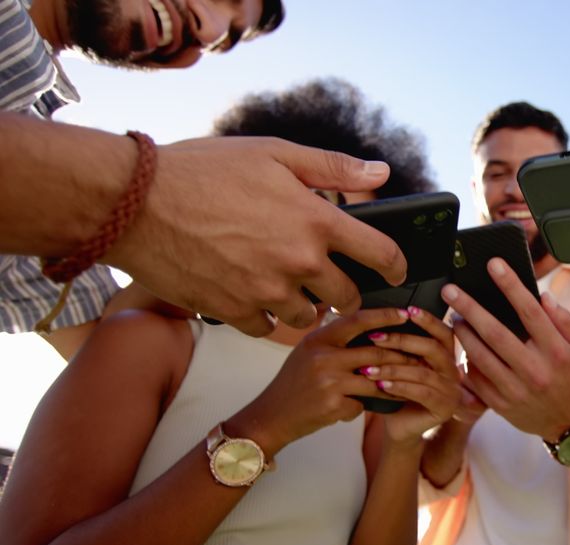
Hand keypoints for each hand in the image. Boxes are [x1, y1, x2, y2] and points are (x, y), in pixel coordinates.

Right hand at [103, 136, 407, 335]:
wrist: (134, 202)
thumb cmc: (203, 169)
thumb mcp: (274, 153)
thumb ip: (333, 168)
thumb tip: (381, 172)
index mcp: (317, 221)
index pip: (381, 254)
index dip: (396, 266)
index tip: (395, 271)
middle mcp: (299, 261)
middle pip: (347, 296)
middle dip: (347, 292)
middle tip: (334, 282)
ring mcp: (266, 290)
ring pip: (307, 316)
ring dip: (304, 305)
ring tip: (288, 286)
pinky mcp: (233, 311)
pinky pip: (265, 328)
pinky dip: (263, 315)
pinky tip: (252, 294)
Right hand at [229, 308, 414, 454]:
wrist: (271, 417)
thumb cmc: (292, 384)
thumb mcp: (306, 352)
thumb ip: (332, 339)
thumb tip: (364, 322)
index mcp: (317, 340)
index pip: (357, 320)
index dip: (384, 316)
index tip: (405, 314)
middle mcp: (323, 357)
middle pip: (375, 353)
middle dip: (400, 357)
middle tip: (418, 358)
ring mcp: (329, 382)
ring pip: (376, 381)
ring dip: (391, 385)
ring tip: (403, 385)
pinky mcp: (334, 405)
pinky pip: (362, 404)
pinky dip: (363, 407)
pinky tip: (353, 408)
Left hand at [365, 306, 462, 443]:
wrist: (399, 428)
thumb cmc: (397, 393)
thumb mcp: (401, 366)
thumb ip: (402, 348)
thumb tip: (383, 319)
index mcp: (446, 357)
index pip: (443, 333)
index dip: (428, 320)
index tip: (408, 310)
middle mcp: (453, 371)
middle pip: (434, 348)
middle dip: (403, 341)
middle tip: (376, 338)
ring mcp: (452, 391)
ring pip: (422, 372)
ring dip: (392, 368)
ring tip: (368, 368)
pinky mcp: (444, 408)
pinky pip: (421, 392)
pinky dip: (399, 386)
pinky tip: (380, 385)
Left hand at [442, 259, 569, 441]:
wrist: (568, 424)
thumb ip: (564, 321)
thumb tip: (543, 297)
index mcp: (557, 352)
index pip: (530, 312)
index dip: (511, 286)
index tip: (494, 265)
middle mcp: (535, 371)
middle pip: (496, 333)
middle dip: (470, 308)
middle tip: (451, 290)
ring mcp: (516, 390)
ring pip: (481, 356)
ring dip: (463, 333)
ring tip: (453, 316)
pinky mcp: (501, 405)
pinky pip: (476, 379)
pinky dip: (466, 360)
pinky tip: (462, 346)